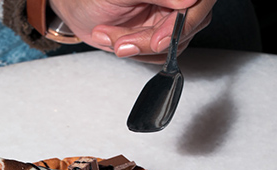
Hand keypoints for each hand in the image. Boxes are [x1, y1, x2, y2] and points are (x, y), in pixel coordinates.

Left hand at [49, 0, 215, 63]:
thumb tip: (187, 0)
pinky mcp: (161, 36)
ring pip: (171, 46)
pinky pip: (159, 56)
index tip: (157, 40)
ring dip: (138, 47)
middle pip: (185, 28)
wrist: (78, 10)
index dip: (180, 25)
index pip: (198, 4)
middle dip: (149, 41)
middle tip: (121, 43)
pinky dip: (136, 53)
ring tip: (109, 36)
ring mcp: (171, 18)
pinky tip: (116, 40)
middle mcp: (178, 0)